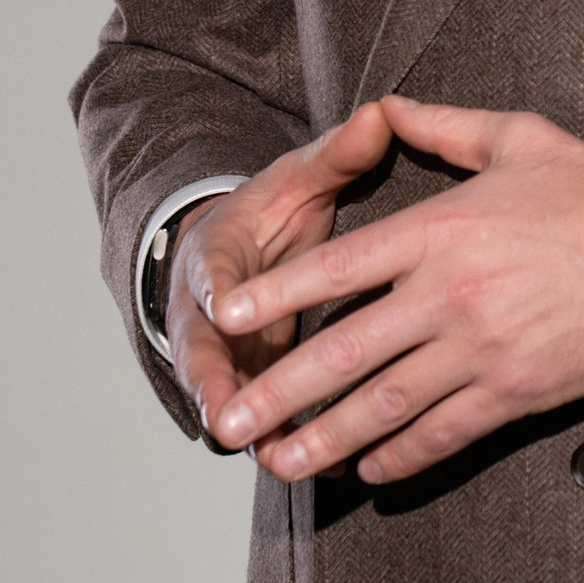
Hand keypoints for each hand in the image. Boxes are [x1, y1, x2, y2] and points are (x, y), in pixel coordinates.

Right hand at [166, 101, 395, 448]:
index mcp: (215, 256)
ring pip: (226, 399)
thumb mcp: (295, 179)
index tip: (223, 311)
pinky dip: (280, 440)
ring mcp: (222, 356)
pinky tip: (318, 467)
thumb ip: (337, 156)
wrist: (236, 251)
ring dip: (248, 429)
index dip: (216, 295)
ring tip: (273, 460)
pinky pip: (259, 419)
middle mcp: (207, 314)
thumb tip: (380, 115)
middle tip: (228, 422)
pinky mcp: (245, 384)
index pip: (210, 276)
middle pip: (202, 355)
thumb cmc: (269, 213)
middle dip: (214, 388)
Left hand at [205, 97, 583, 485]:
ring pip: (385, 405)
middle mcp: (450, 295)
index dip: (276, 296)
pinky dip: (400, 456)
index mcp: (441, 230)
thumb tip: (388, 106)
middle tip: (229, 425)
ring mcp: (482, 350)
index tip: (226, 319)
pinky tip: (366, 471)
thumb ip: (443, 125)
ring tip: (279, 464)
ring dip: (326, 439)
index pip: (337, 269)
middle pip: (345, 351)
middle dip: (280, 391)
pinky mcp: (516, 391)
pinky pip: (444, 432)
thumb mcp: (518, 136)